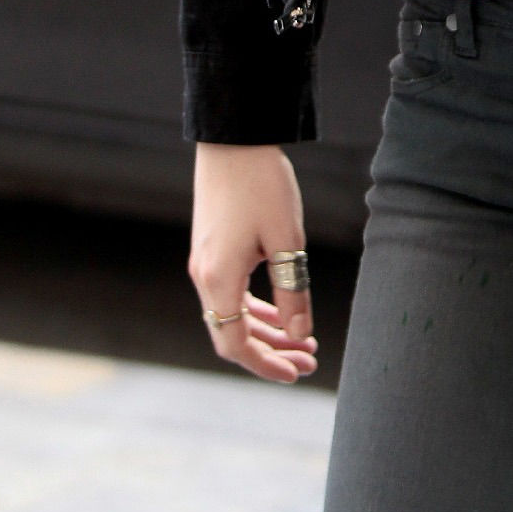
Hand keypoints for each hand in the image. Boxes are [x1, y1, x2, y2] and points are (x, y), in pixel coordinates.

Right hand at [188, 142, 318, 384]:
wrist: (233, 138)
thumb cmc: (261, 185)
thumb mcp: (286, 241)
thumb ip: (293, 292)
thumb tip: (300, 336)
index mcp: (218, 279)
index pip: (236, 345)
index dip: (266, 366)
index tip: (297, 373)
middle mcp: (204, 276)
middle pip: (232, 335)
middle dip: (271, 352)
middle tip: (309, 361)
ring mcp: (204, 263)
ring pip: (232, 315)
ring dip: (266, 331)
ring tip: (303, 341)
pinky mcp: (210, 250)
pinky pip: (230, 293)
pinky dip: (255, 309)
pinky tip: (282, 311)